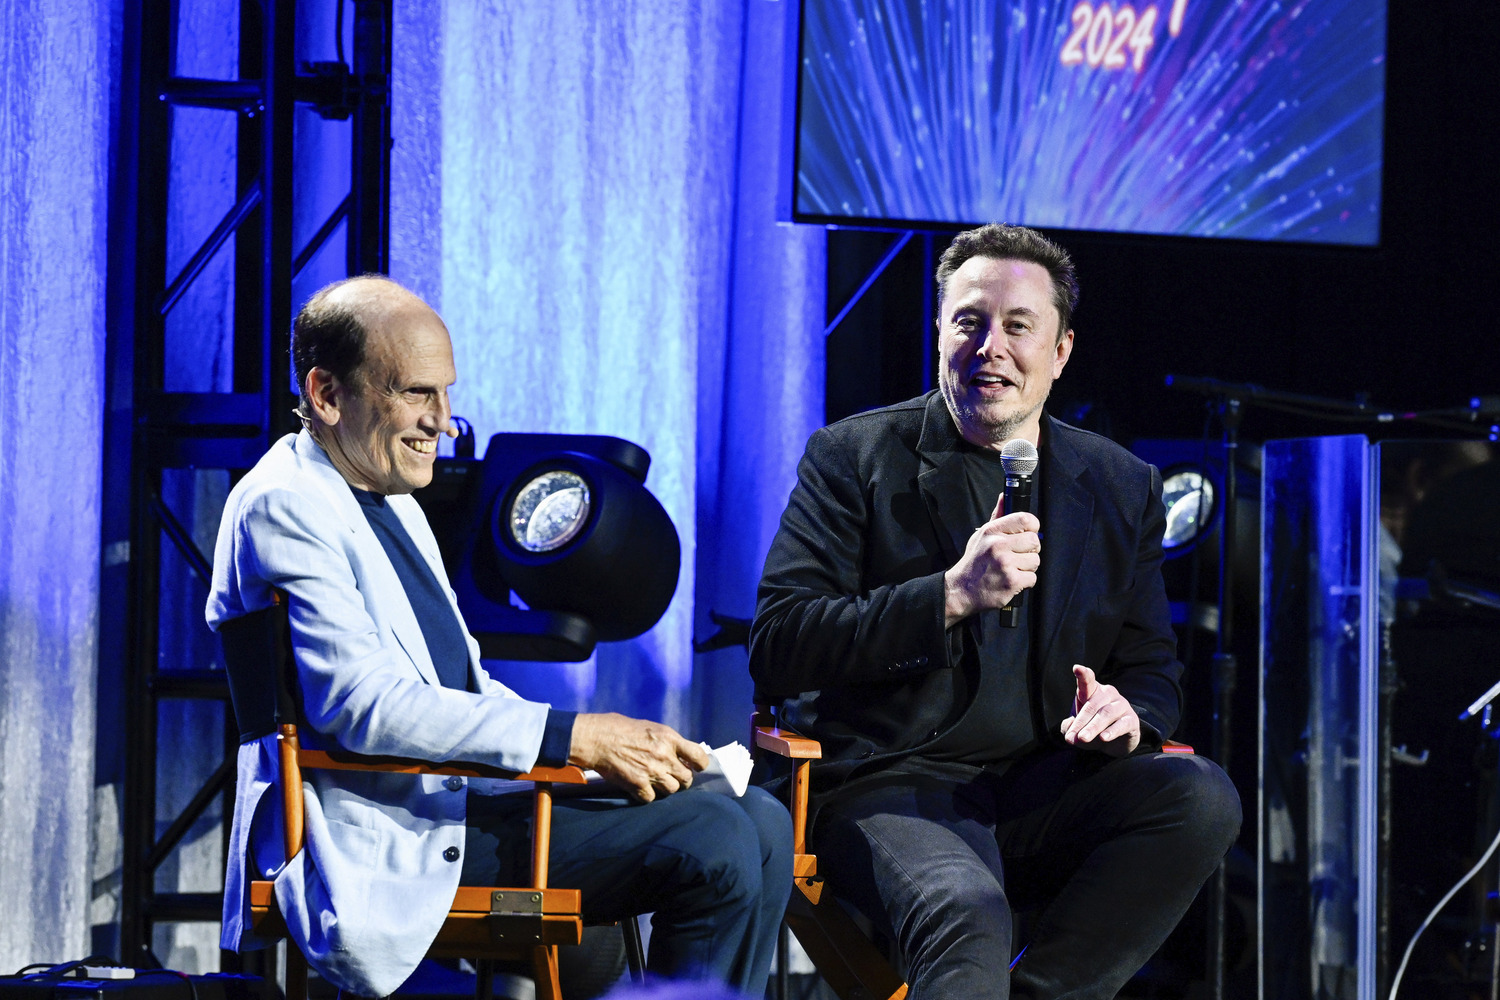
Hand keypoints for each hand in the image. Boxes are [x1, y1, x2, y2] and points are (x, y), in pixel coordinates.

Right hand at [568, 713, 708, 802]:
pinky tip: (640, 786)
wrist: (596, 738)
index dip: (700, 764)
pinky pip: (651, 798)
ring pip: (671, 790)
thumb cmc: (620, 728)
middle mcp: (664, 756)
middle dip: (681, 779)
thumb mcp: (650, 727)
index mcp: (669, 738)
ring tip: (654, 780)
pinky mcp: (638, 784)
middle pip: (687, 779)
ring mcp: (652, 771)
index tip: (696, 767)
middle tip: (671, 776)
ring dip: (664, 788)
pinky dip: (647, 795)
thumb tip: (680, 754)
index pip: (699, 756)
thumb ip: (667, 742)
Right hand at [943, 493, 1040, 626]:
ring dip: (1027, 568)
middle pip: (1035, 542)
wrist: (961, 590)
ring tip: (1012, 569)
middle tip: (1018, 556)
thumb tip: (1004, 496)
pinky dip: (1024, 582)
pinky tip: (1011, 580)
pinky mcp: (1011, 581)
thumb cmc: (975, 562)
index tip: (1027, 534)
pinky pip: (1032, 578)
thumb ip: (997, 516)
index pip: (1026, 519)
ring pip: (1035, 561)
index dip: (1032, 528)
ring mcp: (1005, 563)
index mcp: (992, 531)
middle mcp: (998, 545)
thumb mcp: (981, 535)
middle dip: (1030, 551)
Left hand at [1060, 664, 1140, 756]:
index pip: (1087, 680)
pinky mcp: (1132, 720)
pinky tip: (1103, 738)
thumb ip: (1069, 727)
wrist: (1116, 743)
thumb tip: (1069, 728)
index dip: (1083, 674)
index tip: (1076, 668)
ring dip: (1093, 727)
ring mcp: (1122, 705)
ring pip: (1106, 714)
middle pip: (1092, 705)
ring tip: (1082, 738)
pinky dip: (1112, 731)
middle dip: (1080, 722)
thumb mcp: (1078, 729)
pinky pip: (1122, 724)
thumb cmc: (1093, 728)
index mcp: (1093, 691)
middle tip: (1071, 738)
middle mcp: (1108, 693)